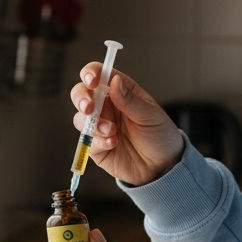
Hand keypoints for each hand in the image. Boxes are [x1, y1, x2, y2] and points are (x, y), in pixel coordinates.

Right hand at [70, 64, 183, 185]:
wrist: (162, 167)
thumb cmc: (159, 136)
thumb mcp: (150, 115)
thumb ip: (130, 100)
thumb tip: (115, 80)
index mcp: (120, 91)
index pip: (99, 74)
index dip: (91, 74)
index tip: (92, 81)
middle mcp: (106, 106)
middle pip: (81, 93)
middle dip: (81, 99)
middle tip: (89, 108)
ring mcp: (99, 125)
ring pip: (80, 117)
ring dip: (93, 123)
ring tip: (112, 132)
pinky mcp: (95, 146)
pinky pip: (87, 140)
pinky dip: (98, 141)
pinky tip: (114, 143)